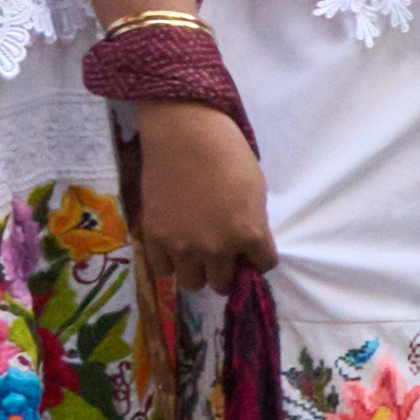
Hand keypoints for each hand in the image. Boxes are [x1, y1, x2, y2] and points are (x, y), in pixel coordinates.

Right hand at [129, 104, 277, 285]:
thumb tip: (247, 245)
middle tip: (223, 255)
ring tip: (197, 254)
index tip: (252, 251)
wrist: (185, 135)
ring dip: (199, 272)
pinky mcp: (156, 238)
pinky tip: (175, 248)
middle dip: (227, 270)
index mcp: (249, 234)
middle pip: (224, 283)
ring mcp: (183, 246)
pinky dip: (171, 263)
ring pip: (194, 283)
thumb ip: (253, 224)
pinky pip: (163, 270)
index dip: (258, 258)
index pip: (263, 266)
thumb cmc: (228, 153)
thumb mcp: (256, 190)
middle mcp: (217, 248)